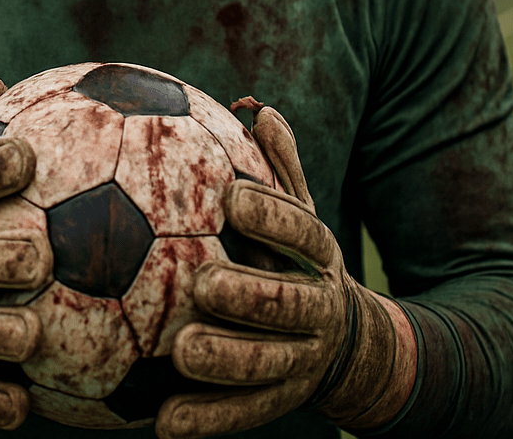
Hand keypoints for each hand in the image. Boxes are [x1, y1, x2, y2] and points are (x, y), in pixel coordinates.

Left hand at [158, 100, 415, 438]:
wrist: (348, 345)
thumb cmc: (298, 259)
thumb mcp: (301, 213)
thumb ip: (281, 168)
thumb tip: (258, 106)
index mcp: (319, 253)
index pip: (301, 230)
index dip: (271, 214)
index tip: (230, 196)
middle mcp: (317, 305)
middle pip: (287, 302)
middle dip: (250, 293)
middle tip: (204, 283)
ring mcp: (302, 360)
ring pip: (267, 364)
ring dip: (227, 360)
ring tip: (182, 352)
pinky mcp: (282, 402)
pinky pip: (243, 414)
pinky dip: (206, 421)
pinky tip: (163, 425)